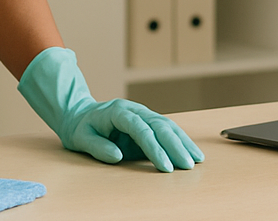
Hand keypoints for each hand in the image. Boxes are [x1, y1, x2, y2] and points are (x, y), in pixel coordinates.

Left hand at [17, 47, 202, 171]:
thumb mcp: (81, 137)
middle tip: (187, 165)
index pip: (141, 129)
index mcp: (118, 112)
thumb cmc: (81, 127)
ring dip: (183, 142)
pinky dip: (180, 141)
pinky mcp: (148, 123)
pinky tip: (191, 152)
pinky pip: (167, 130)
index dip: (154, 148)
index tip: (165, 166)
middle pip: (160, 125)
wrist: (80, 114)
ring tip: (197, 160)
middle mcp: (135, 110)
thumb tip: (117, 156)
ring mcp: (143, 114)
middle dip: (175, 146)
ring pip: (168, 126)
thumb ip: (98, 147)